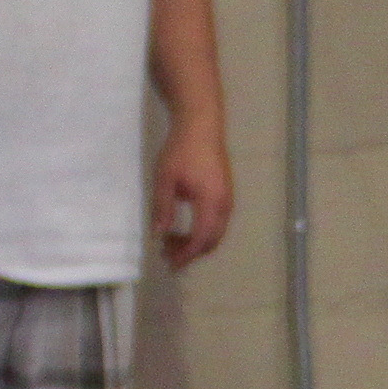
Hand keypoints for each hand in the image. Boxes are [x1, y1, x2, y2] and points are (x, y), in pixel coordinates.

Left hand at [154, 129, 235, 267]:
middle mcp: (224, 205)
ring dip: (195, 242)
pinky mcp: (225, 193)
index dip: (185, 255)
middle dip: (190, 252)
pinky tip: (184, 226)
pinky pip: (217, 223)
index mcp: (211, 203)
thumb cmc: (181, 150)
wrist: (201, 125)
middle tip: (166, 253)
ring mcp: (228, 199)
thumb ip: (163, 208)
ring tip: (171, 240)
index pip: (200, 240)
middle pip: (211, 241)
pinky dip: (202, 231)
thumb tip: (159, 234)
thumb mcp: (165, 179)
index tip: (169, 263)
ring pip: (215, 233)